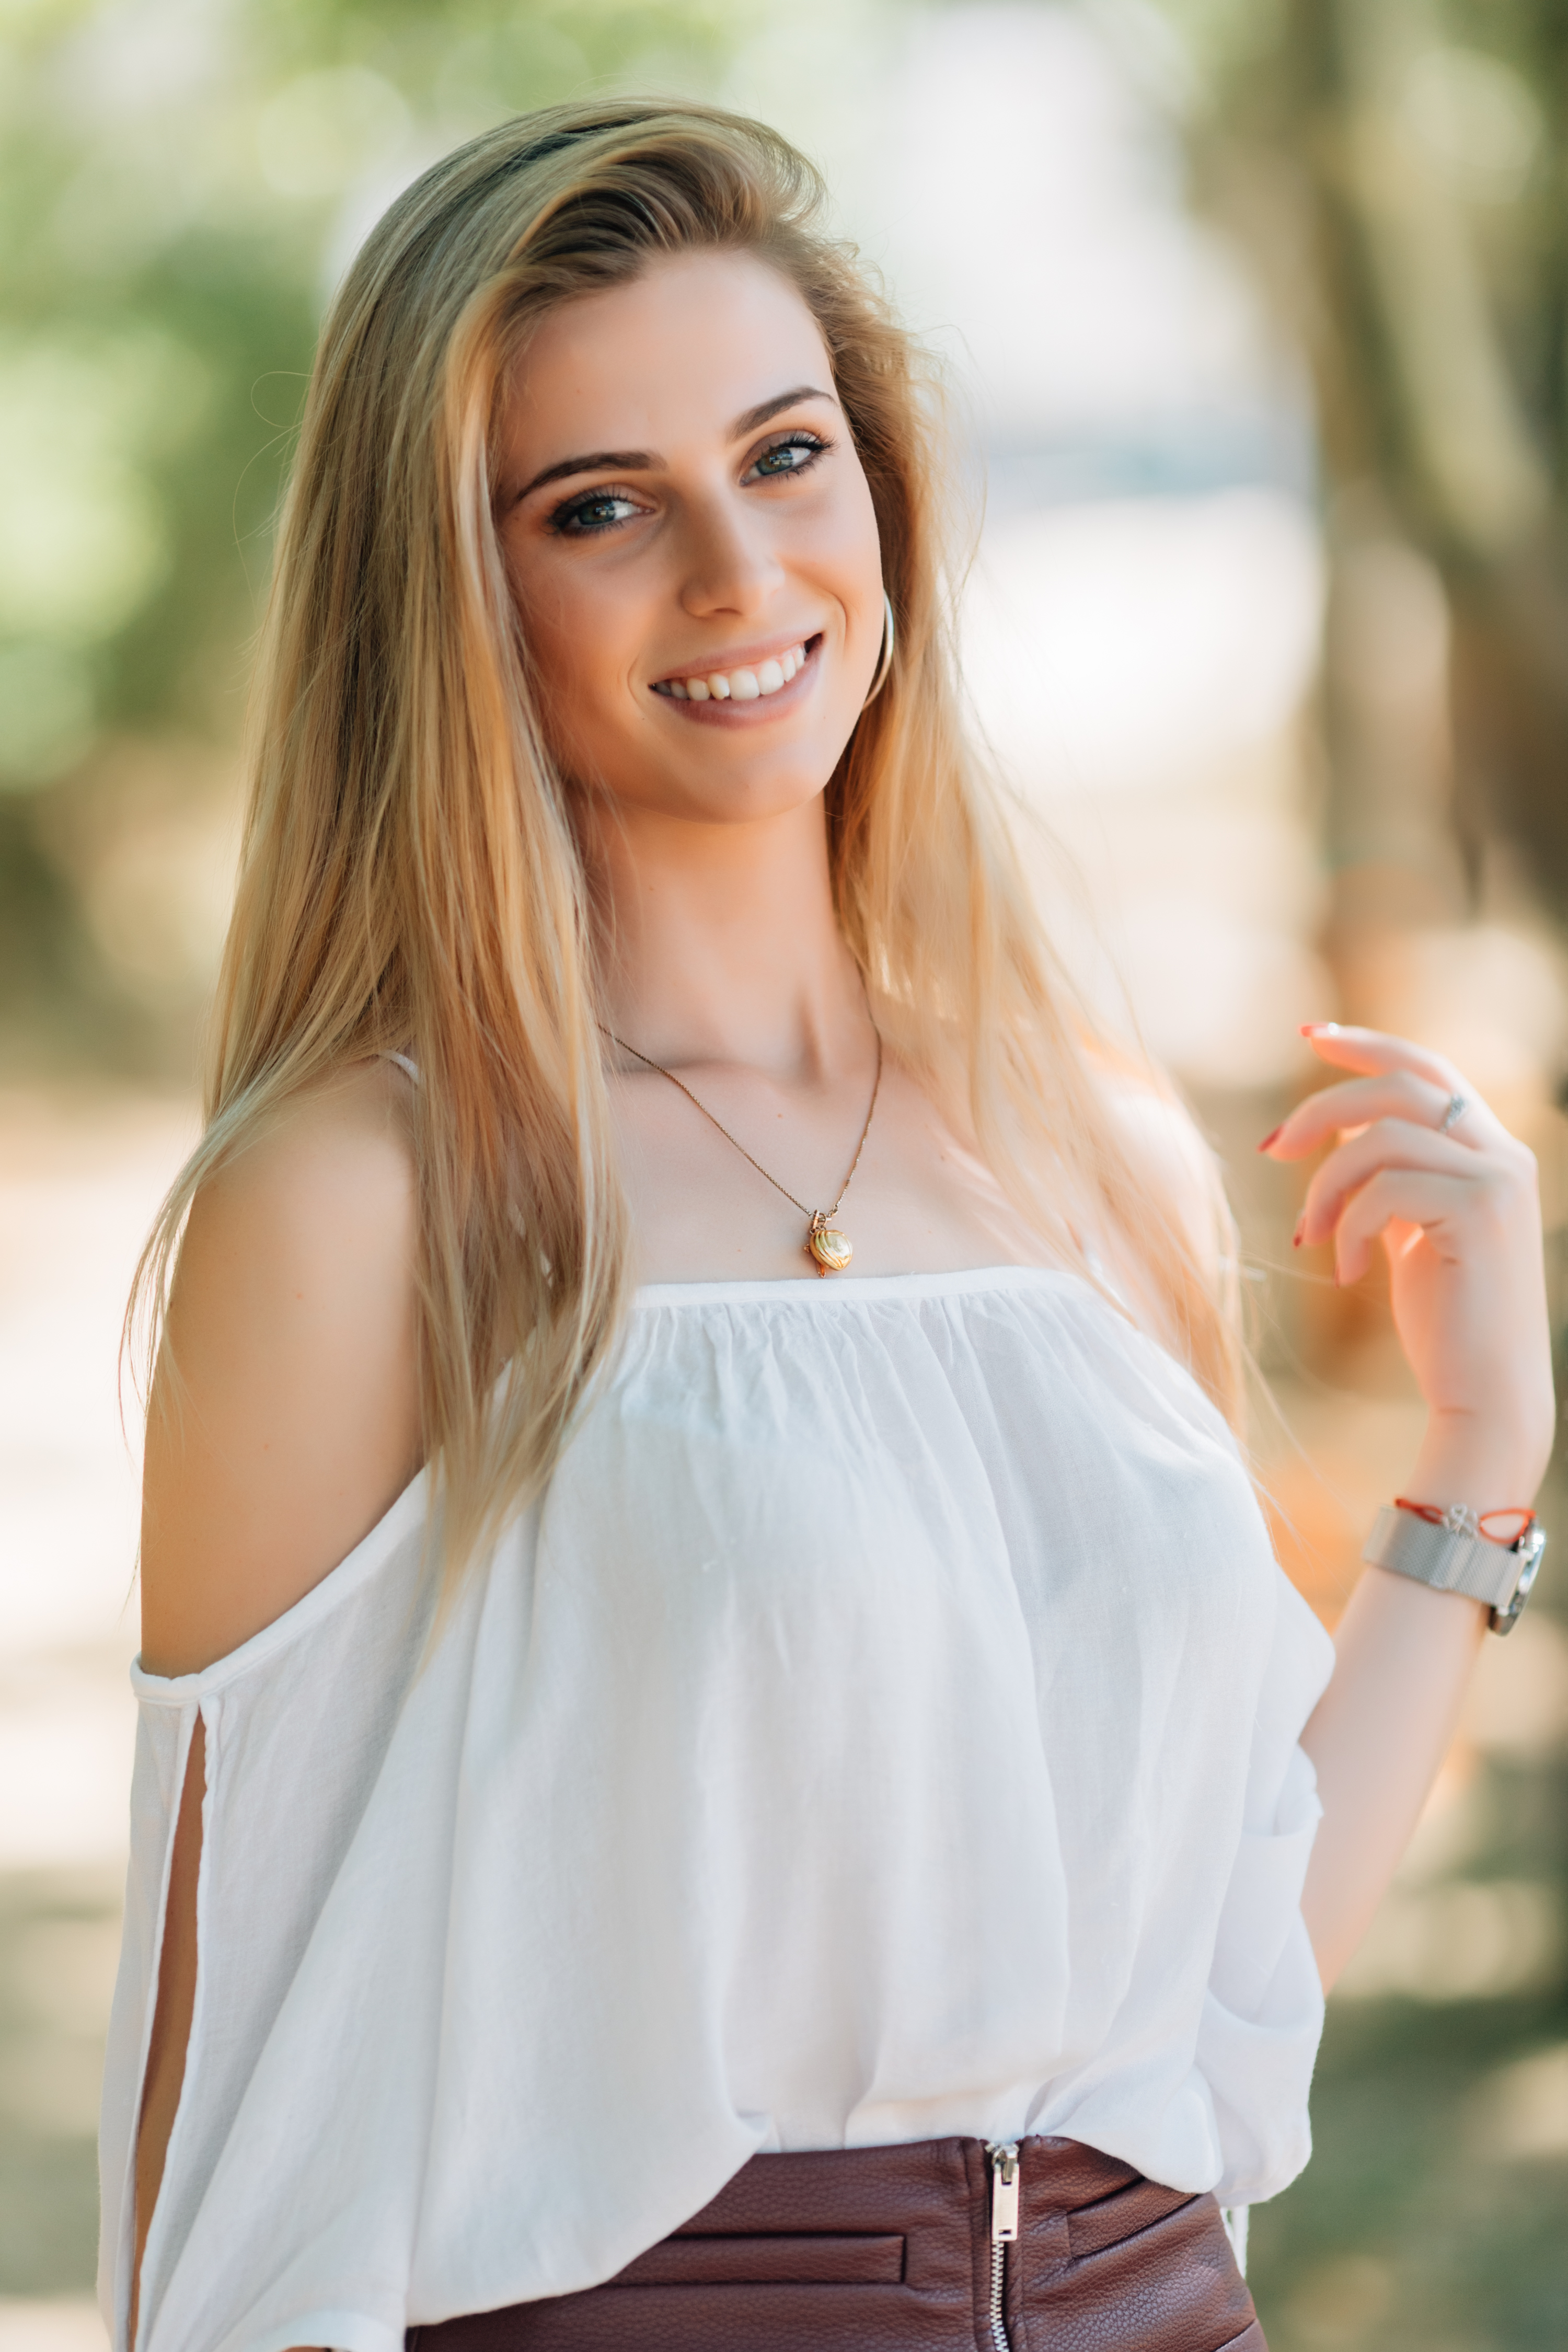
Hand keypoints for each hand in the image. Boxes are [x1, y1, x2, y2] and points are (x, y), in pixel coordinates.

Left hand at [1261, 1023, 1555, 1506]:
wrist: (1485, 1394)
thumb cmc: (1444, 1319)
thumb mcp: (1411, 1230)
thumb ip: (1392, 1176)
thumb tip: (1335, 1129)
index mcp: (1492, 1150)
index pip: (1428, 1069)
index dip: (1368, 1045)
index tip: (1309, 1035)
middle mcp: (1506, 1153)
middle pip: (1400, 1085)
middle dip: (1322, 1107)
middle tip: (1271, 1149)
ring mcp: (1499, 1180)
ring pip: (1383, 1136)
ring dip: (1325, 1183)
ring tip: (1313, 1234)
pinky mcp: (1481, 1212)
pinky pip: (1385, 1189)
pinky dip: (1348, 1226)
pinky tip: (1344, 1272)